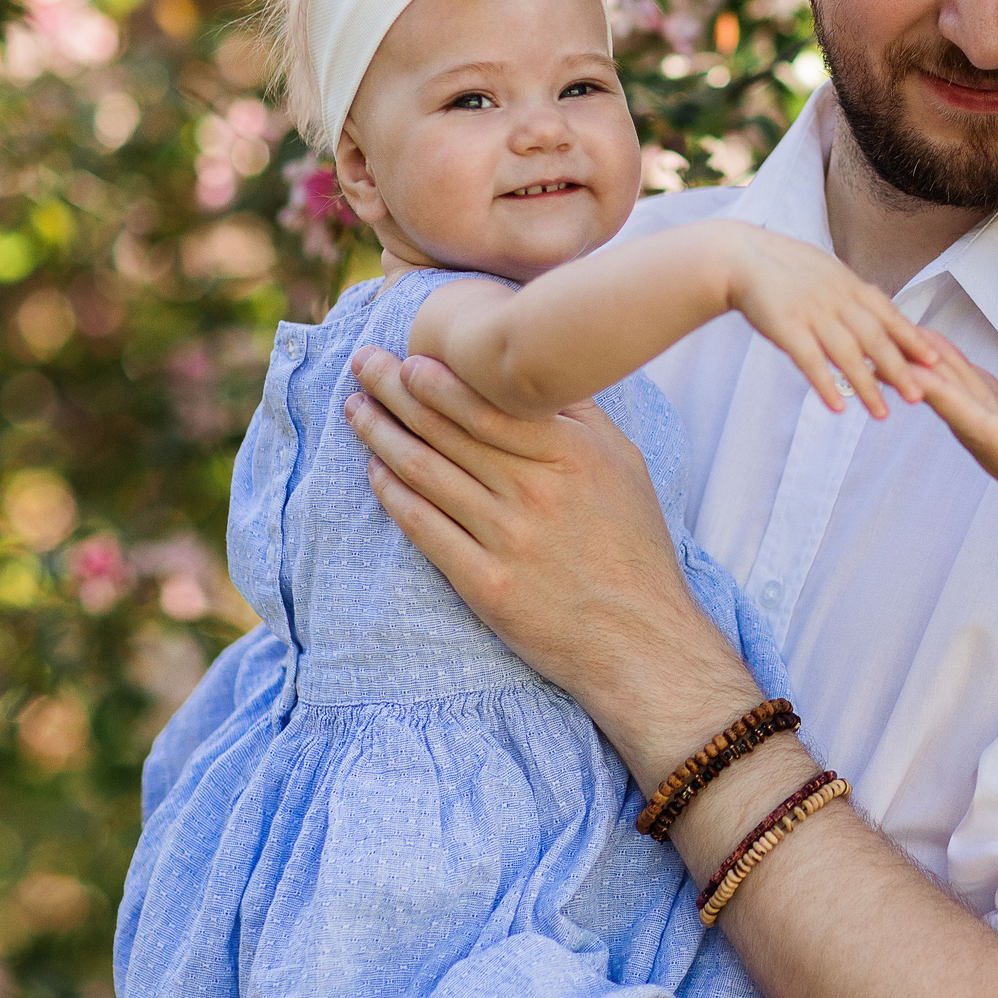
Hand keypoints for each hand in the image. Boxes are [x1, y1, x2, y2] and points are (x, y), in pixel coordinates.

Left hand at [346, 347, 761, 781]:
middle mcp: (535, 492)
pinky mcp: (484, 584)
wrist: (640, 638)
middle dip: (395, 392)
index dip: (438, 380)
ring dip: (382, 436)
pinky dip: (394, 496)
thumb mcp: (627, 465)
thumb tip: (541, 367)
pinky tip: (375, 473)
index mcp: (571, 456)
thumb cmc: (634, 546)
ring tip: (357, 411)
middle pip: (447, 432)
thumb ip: (583, 416)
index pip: (487, 406)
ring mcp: (507, 539)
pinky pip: (424, 529)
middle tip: (361, 365)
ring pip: (426, 474)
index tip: (404, 359)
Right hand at [707, 221, 936, 417]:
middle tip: (919, 396)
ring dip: (867, 386)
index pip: (889, 315)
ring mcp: (812, 313)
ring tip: (882, 414)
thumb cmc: (786, 268)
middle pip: (875, 339)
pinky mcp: (786, 327)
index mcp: (850, 286)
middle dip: (899, 369)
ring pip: (847, 354)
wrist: (741, 257)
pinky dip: (825, 384)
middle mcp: (837, 299)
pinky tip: (838, 407)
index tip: (936, 361)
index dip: (913, 339)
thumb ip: (854, 293)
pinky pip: (809, 360)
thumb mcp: (829, 271)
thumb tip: (881, 306)